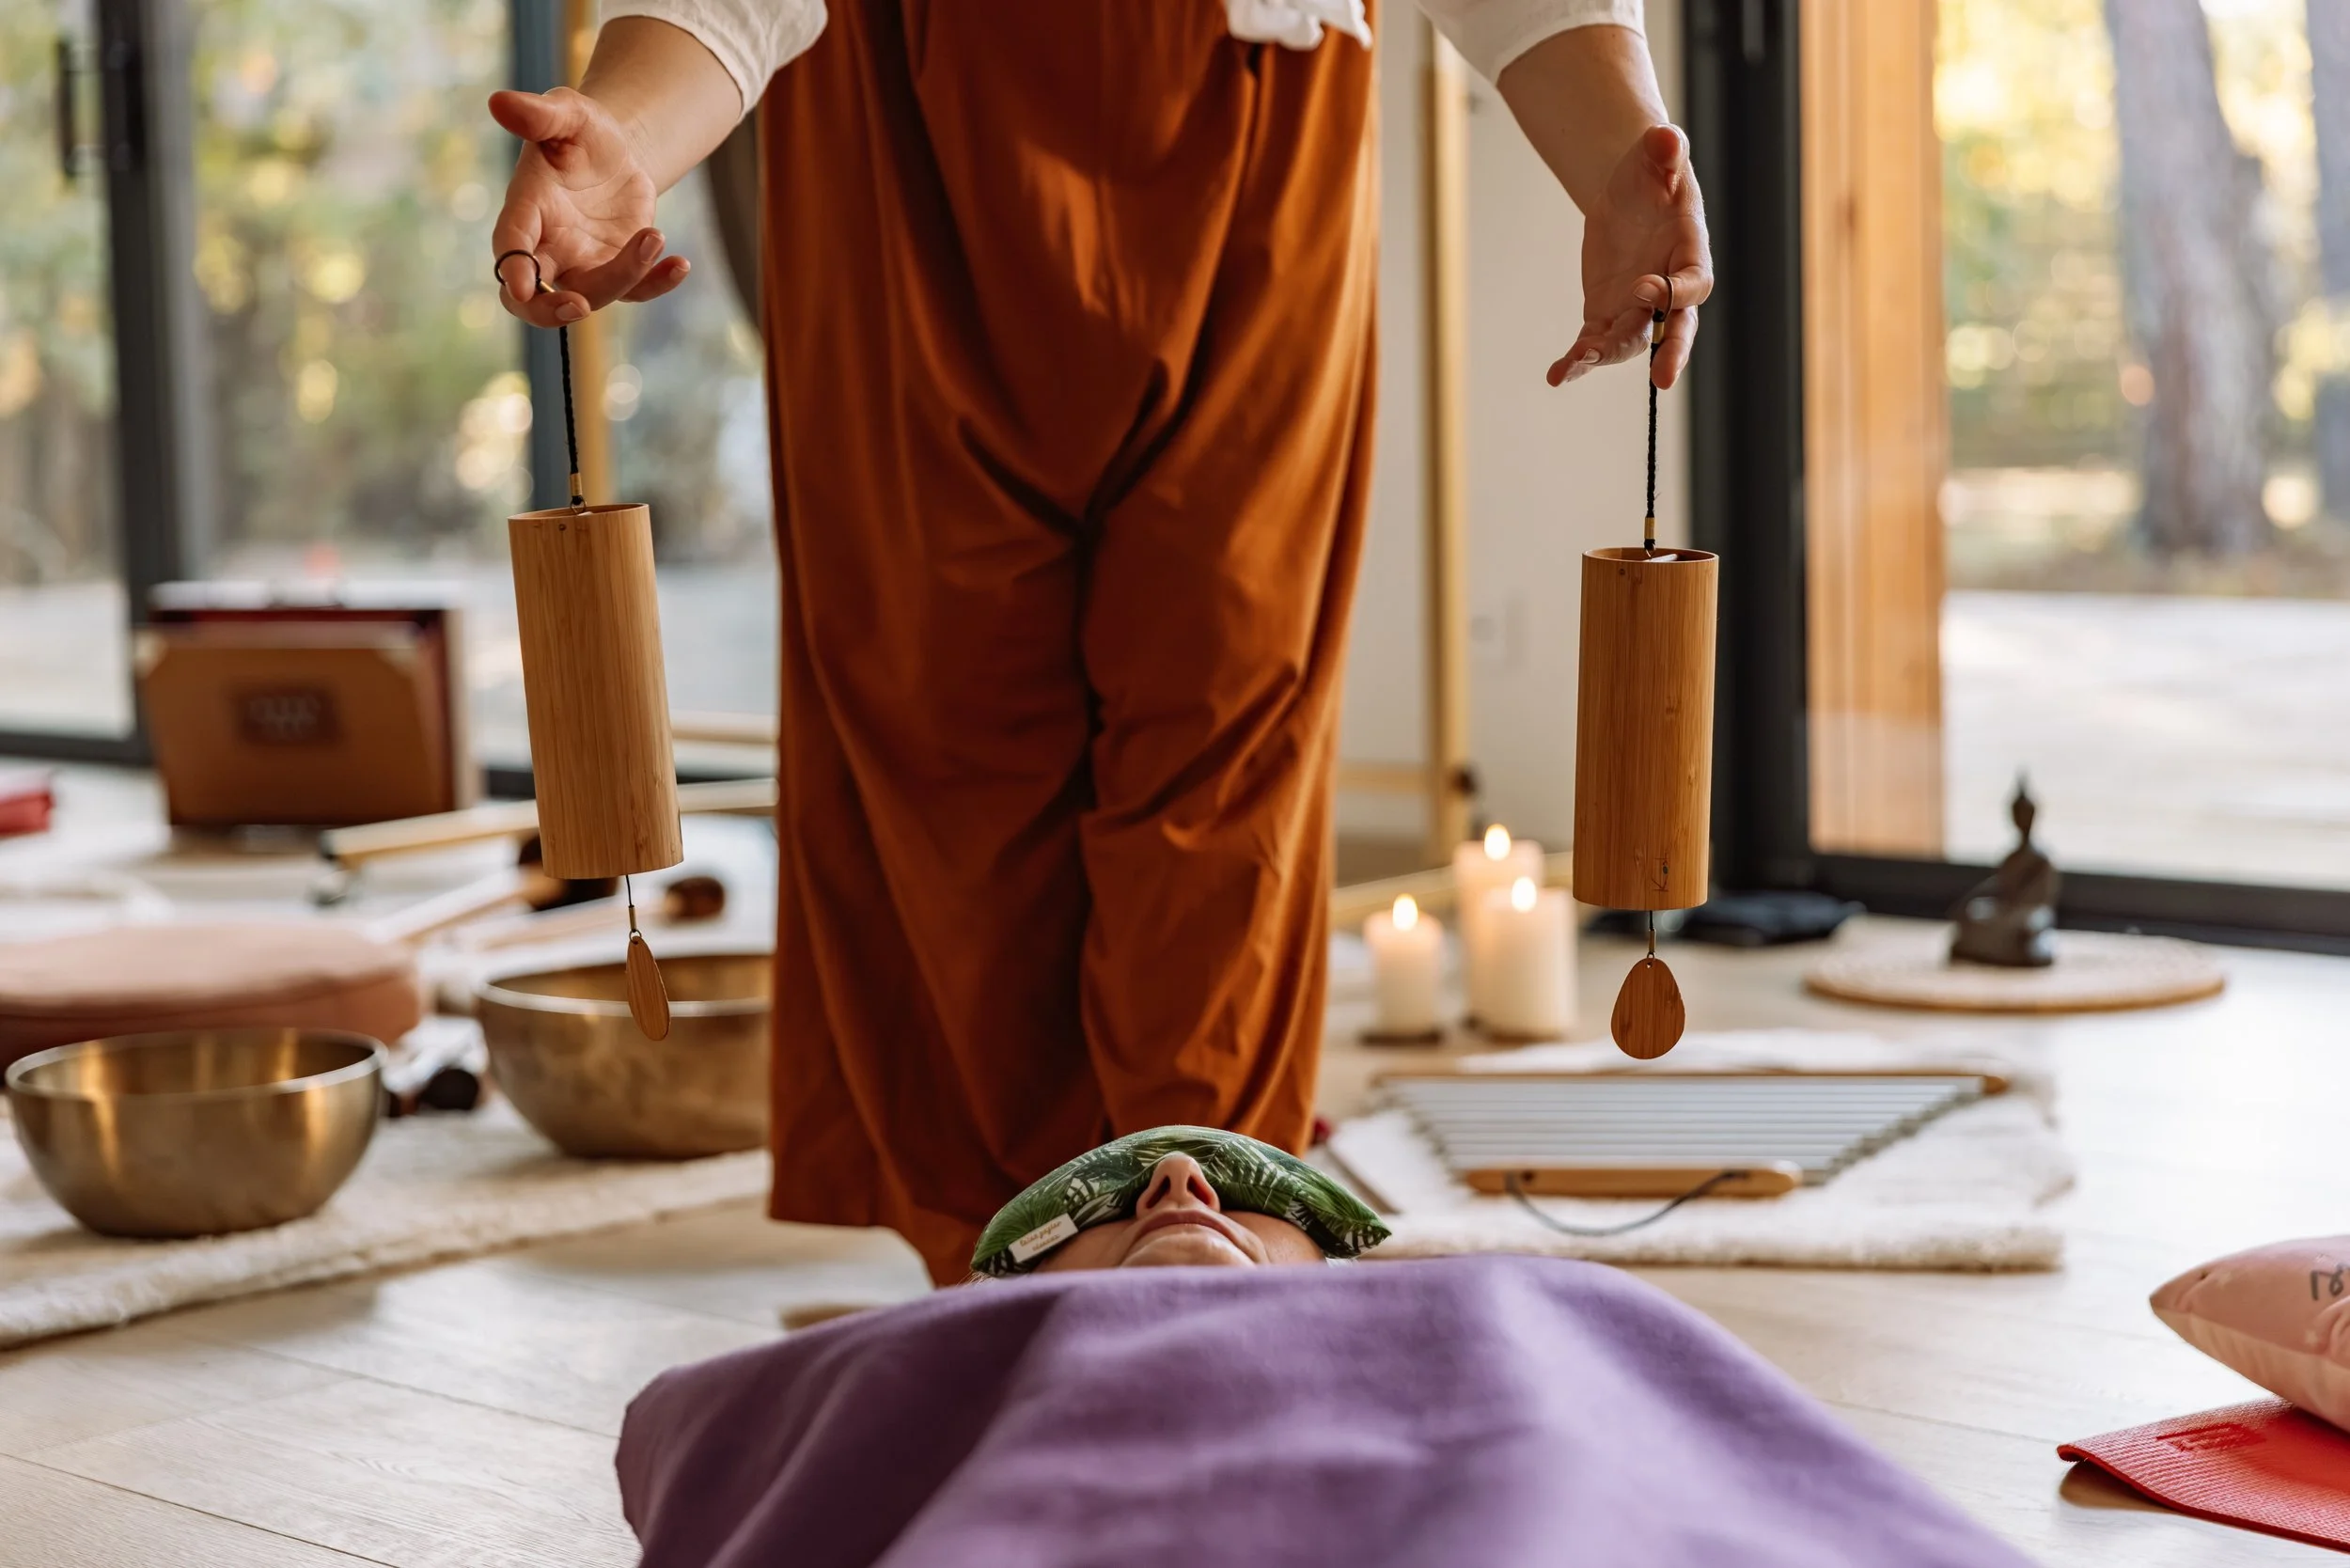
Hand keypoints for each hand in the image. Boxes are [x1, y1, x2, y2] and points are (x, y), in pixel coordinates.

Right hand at [487, 87, 690, 326]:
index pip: (511, 246)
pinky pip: (636, 291)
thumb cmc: (582, 129)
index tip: (523, 287)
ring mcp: (582, 263)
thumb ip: (537, 114)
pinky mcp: (617, 268)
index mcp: (526, 210)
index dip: (514, 269)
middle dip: (548, 311)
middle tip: (577, 307)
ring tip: (654, 233)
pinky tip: (680, 264)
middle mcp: (548, 245)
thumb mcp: (566, 114)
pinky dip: (658, 283)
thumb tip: (498, 101)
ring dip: (626, 274)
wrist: (618, 148)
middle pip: (533, 298)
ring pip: (593, 294)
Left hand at [1548, 124, 1711, 390]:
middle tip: (1663, 378)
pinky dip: (1577, 361)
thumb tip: (1664, 137)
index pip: (1693, 283)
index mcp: (1690, 254)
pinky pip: (1594, 343)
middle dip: (1670, 353)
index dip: (1676, 291)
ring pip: (1630, 341)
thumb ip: (1665, 151)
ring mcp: (1637, 308)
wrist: (1629, 191)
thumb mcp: (1657, 157)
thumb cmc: (1652, 173)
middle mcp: (1669, 290)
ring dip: (1607, 355)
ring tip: (1578, 364)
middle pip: (1675, 329)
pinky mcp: (1608, 314)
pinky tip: (1557, 375)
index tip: (1649, 287)